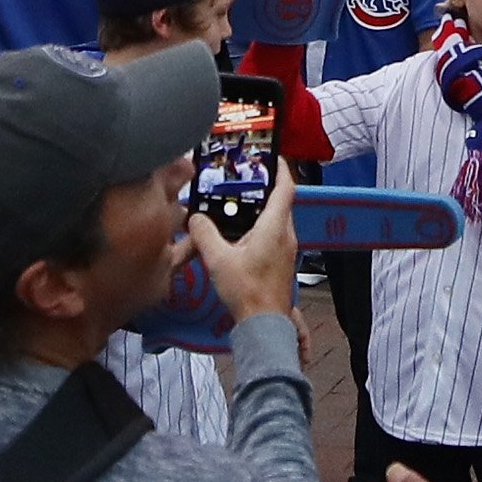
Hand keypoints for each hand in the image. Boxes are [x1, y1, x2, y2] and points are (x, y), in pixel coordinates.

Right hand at [189, 169, 299, 323]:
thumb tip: (195, 218)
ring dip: (262, 209)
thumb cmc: (249, 294)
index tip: (272, 156)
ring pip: (277, 219)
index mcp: (274, 227)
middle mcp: (286, 235)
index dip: (280, 168)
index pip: (286, 187)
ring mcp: (286, 250)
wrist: (264, 325)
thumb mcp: (218, 260)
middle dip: (265, 188)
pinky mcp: (281, 262)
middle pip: (281, 202)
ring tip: (240, 205)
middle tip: (247, 178)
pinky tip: (241, 236)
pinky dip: (261, 227)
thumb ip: (204, 234)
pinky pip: (274, 235)